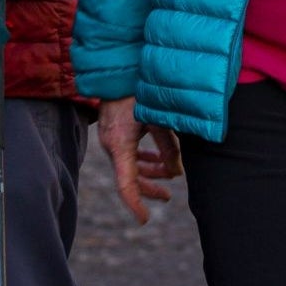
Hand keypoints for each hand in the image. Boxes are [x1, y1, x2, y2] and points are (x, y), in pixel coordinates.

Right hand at [96, 98, 181, 224]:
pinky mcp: (112, 129)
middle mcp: (111, 144)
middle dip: (149, 188)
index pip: (125, 185)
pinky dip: (141, 158)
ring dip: (149, 171)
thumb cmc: (140, 90)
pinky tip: (156, 156)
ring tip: (169, 173)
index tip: (145, 219)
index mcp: (120, 144)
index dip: (135, 205)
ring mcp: (109, 137)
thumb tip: (176, 173)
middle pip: (128, 178)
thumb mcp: (160, 120)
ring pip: (128, 165)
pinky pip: (126, 153)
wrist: (119, 66)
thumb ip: (170, 148)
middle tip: (168, 197)